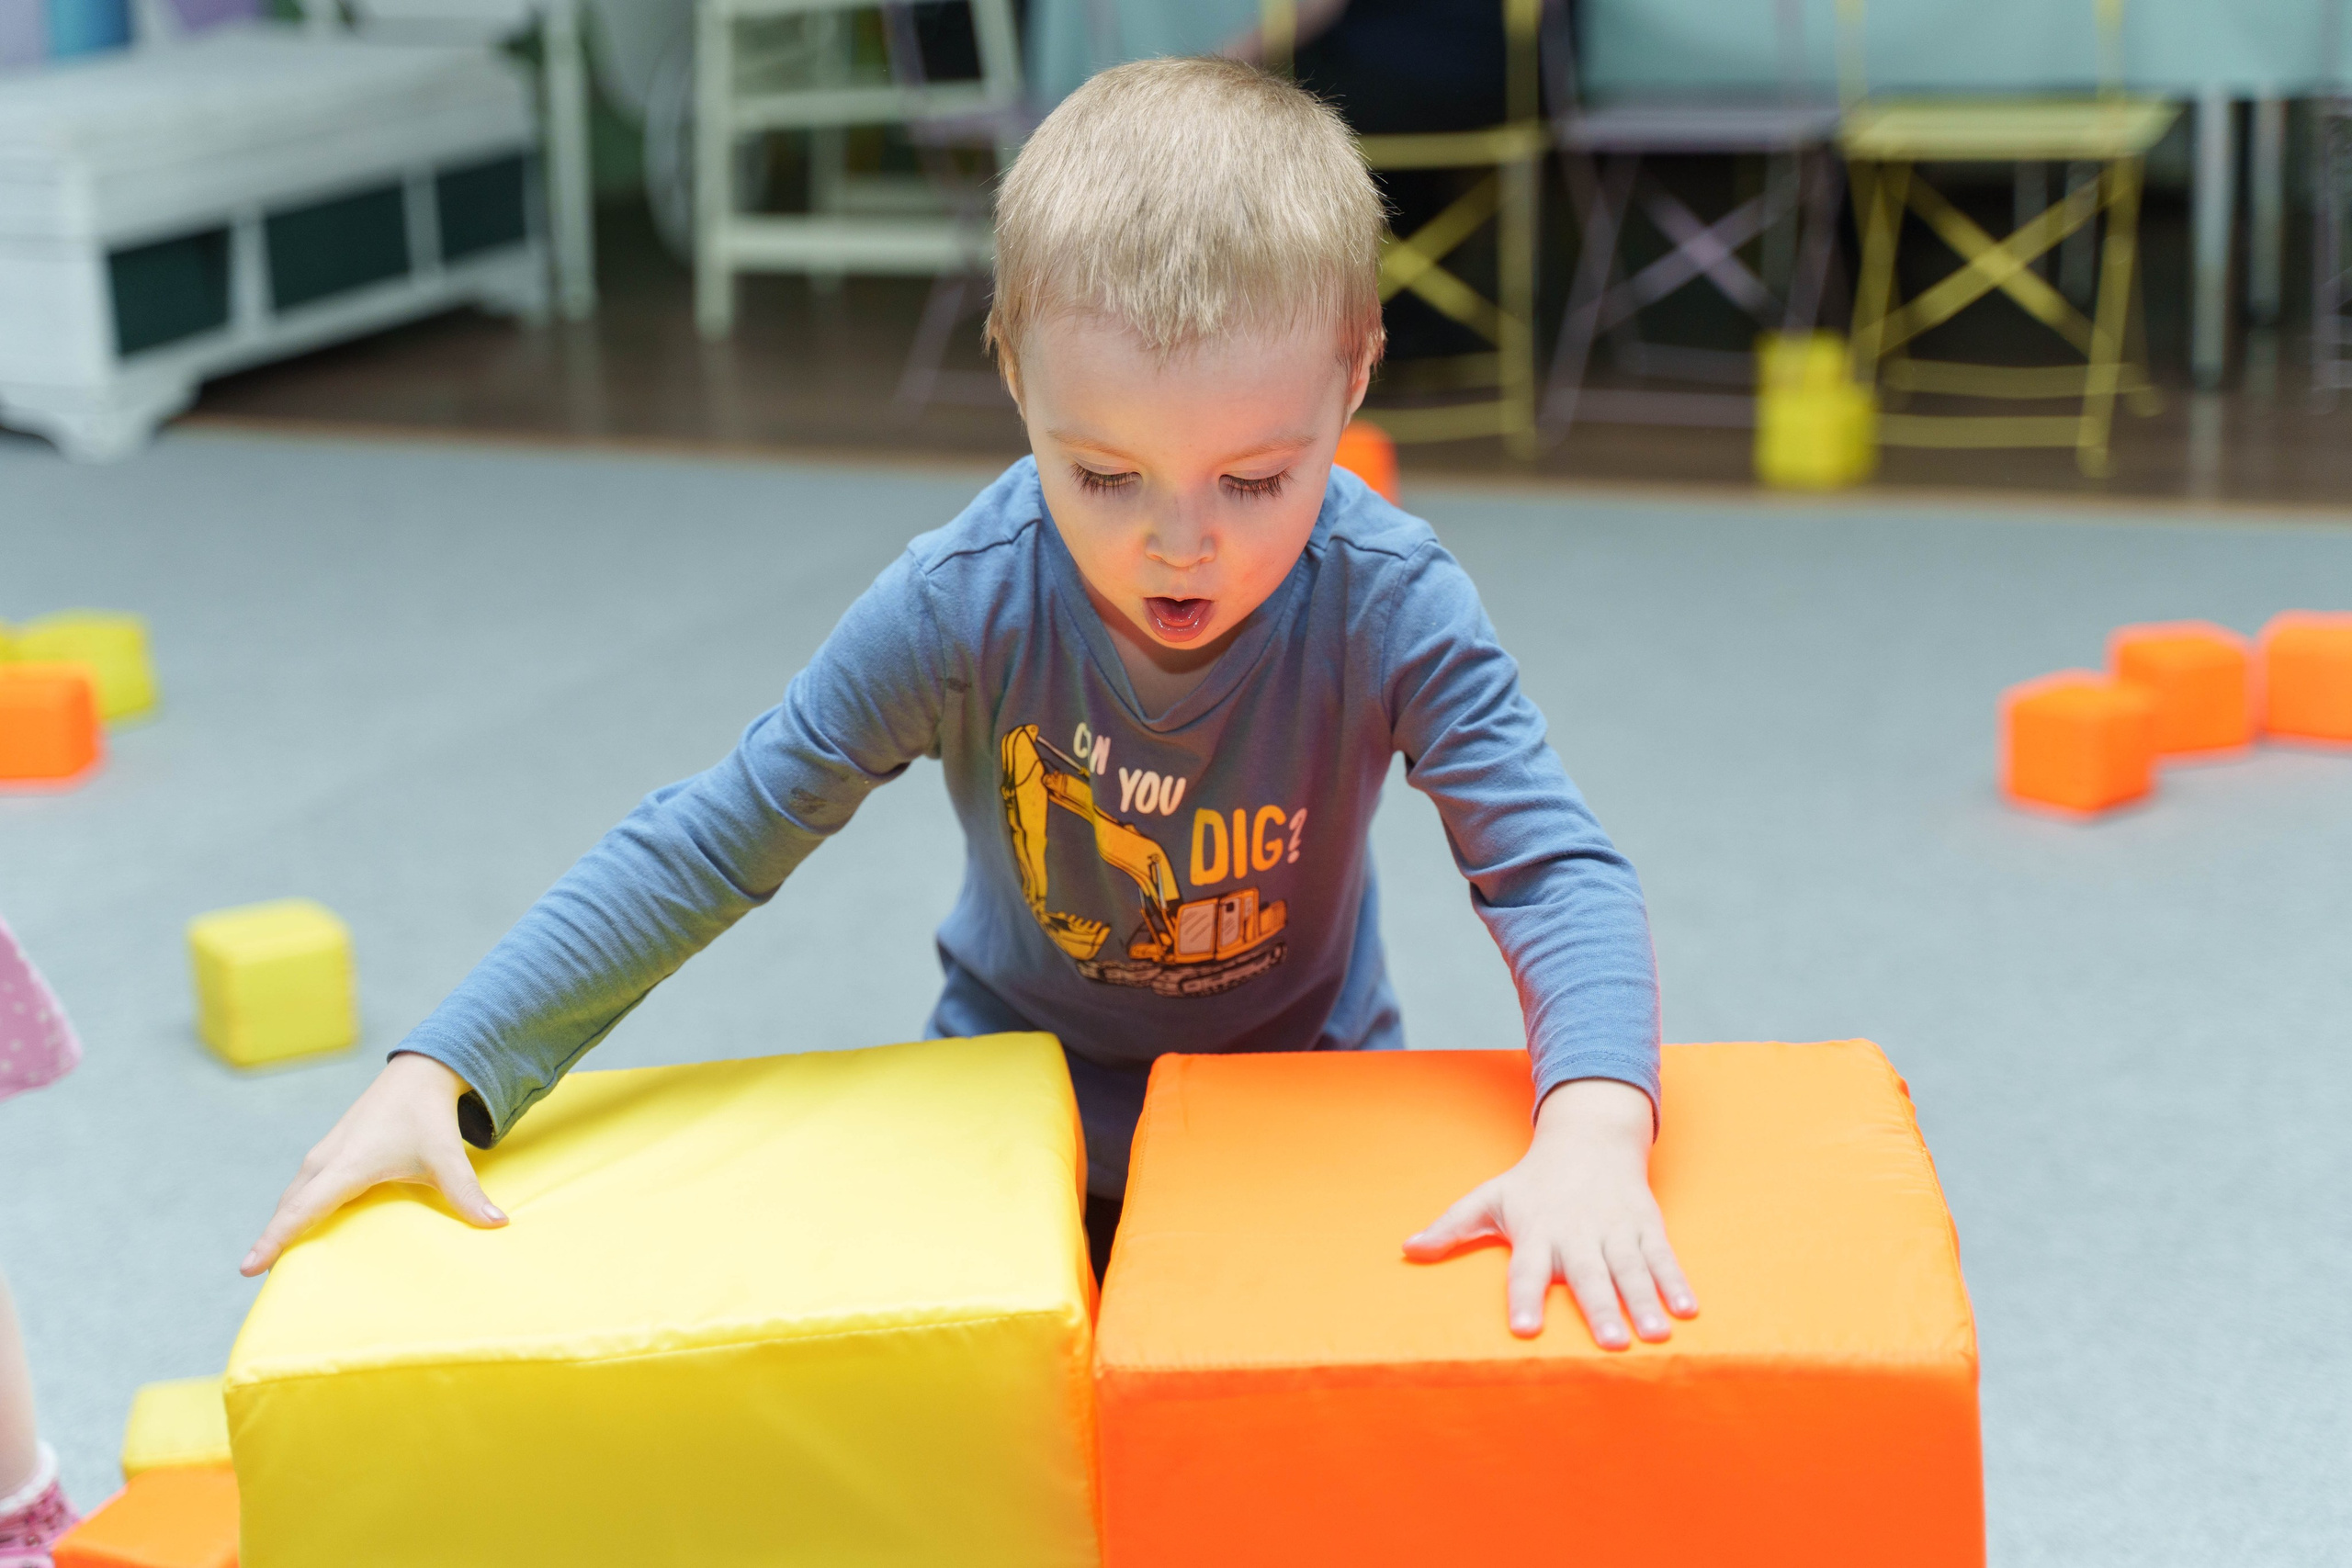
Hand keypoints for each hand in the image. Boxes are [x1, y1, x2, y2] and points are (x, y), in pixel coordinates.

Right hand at [239, 1052, 505, 1275]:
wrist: (418, 1074)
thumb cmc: (427, 1117)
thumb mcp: (447, 1157)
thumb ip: (467, 1194)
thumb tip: (498, 1224)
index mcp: (346, 1167)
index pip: (302, 1211)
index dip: (274, 1240)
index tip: (247, 1268)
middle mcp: (325, 1161)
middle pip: (289, 1208)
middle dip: (272, 1241)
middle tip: (257, 1279)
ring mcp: (322, 1155)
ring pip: (292, 1197)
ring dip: (281, 1226)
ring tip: (272, 1263)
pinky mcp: (328, 1152)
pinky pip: (302, 1188)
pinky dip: (293, 1210)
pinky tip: (297, 1230)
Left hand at [1402, 1078, 1696, 1346]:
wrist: (1589, 1136)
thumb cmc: (1533, 1181)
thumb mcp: (1489, 1197)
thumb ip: (1451, 1227)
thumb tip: (1408, 1249)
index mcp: (1537, 1231)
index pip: (1527, 1269)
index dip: (1525, 1297)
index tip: (1526, 1329)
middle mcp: (1577, 1233)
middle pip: (1588, 1275)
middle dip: (1601, 1308)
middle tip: (1611, 1344)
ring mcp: (1615, 1230)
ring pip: (1630, 1269)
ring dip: (1644, 1302)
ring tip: (1655, 1335)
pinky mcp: (1646, 1226)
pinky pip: (1663, 1257)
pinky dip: (1676, 1281)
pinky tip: (1688, 1310)